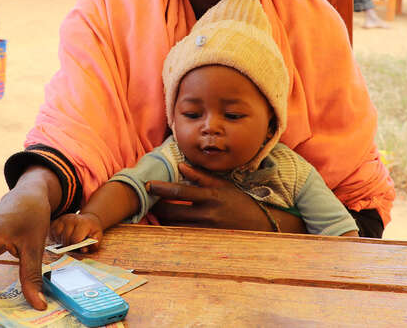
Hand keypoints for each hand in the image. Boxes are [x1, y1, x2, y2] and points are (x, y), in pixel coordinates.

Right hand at [50, 213, 102, 251]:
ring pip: (57, 236)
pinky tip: (61, 239)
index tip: (78, 249)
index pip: (75, 239)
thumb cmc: (92, 230)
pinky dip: (55, 238)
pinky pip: (51, 232)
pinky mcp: (56, 220)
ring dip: (61, 242)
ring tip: (67, 243)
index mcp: (82, 223)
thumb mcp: (98, 236)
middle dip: (68, 247)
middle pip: (65, 239)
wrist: (88, 220)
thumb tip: (83, 250)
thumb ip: (93, 245)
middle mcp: (71, 219)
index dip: (75, 248)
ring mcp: (62, 219)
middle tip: (73, 248)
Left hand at [148, 163, 275, 230]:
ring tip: (156, 212)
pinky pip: (182, 237)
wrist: (260, 224)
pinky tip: (167, 226)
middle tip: (146, 200)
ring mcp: (206, 230)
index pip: (180, 190)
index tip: (148, 184)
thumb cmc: (239, 201)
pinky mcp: (205, 241)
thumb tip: (180, 165)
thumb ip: (200, 176)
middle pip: (172, 211)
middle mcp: (207, 214)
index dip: (161, 188)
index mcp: (210, 196)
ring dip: (162, 219)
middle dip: (156, 206)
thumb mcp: (222, 184)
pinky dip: (173, 231)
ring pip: (174, 227)